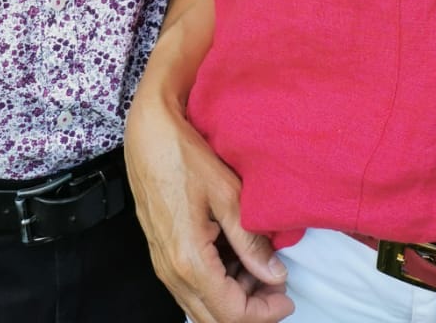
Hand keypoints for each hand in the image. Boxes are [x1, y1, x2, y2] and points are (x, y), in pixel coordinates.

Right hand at [125, 93, 292, 322]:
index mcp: (188, 260)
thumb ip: (251, 241)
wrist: (147, 132)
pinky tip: (237, 256)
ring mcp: (163, 263)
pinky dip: (218, 281)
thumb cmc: (182, 154)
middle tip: (277, 284)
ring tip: (261, 265)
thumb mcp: (226, 193)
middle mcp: (171, 271)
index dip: (264, 311)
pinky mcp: (162, 251)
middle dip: (251, 308)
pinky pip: (191, 284)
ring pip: (202, 303)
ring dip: (234, 295)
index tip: (287, 295)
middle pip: (215, 317)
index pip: (231, 313)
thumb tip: (275, 274)